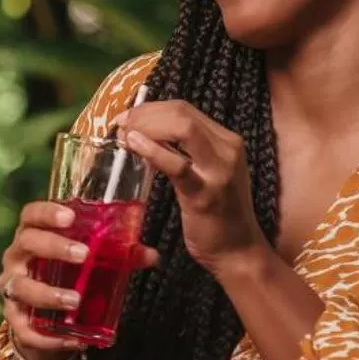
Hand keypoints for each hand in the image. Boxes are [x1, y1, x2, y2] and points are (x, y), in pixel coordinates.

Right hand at [0, 201, 158, 359]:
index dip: (47, 212)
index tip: (70, 217)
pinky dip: (48, 337)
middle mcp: (16, 257)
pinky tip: (74, 341)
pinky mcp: (14, 318)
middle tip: (83, 254)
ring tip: (75, 301)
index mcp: (33, 235)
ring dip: (47, 294)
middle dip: (53, 247)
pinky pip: (24, 329)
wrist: (45, 316)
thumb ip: (119, 256)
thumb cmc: (68, 276)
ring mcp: (11, 287)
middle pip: (27, 243)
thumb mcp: (90, 262)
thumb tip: (151, 255)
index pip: (31, 215)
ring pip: (20, 287)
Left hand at [115, 100, 267, 276]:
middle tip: (120, 125)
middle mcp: (228, 149)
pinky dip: (153, 150)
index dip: (151, 108)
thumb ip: (183, 151)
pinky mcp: (205, 194)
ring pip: (182, 128)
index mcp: (226, 140)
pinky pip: (177, 165)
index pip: (184, 109)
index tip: (127, 118)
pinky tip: (134, 145)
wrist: (237, 251)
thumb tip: (144, 132)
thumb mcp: (204, 172)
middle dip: (145, 113)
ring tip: (124, 135)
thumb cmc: (216, 213)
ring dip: (146, 126)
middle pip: (181, 112)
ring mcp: (218, 170)